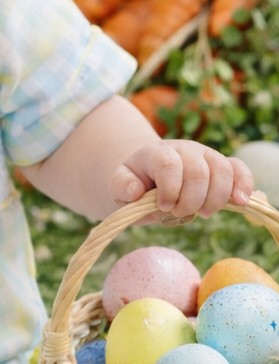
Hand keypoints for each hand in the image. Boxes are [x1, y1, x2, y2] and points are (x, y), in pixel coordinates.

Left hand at [110, 139, 253, 220]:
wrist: (151, 175)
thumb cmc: (137, 183)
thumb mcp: (119, 185)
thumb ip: (121, 186)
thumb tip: (135, 191)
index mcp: (157, 153)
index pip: (169, 165)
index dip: (170, 189)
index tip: (164, 207)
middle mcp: (185, 150)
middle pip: (198, 171)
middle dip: (191, 200)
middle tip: (180, 213)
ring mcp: (206, 156)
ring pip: (222, 170)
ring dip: (216, 197)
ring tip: (203, 213)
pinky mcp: (222, 166)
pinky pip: (239, 169)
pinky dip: (243, 185)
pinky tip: (241, 202)